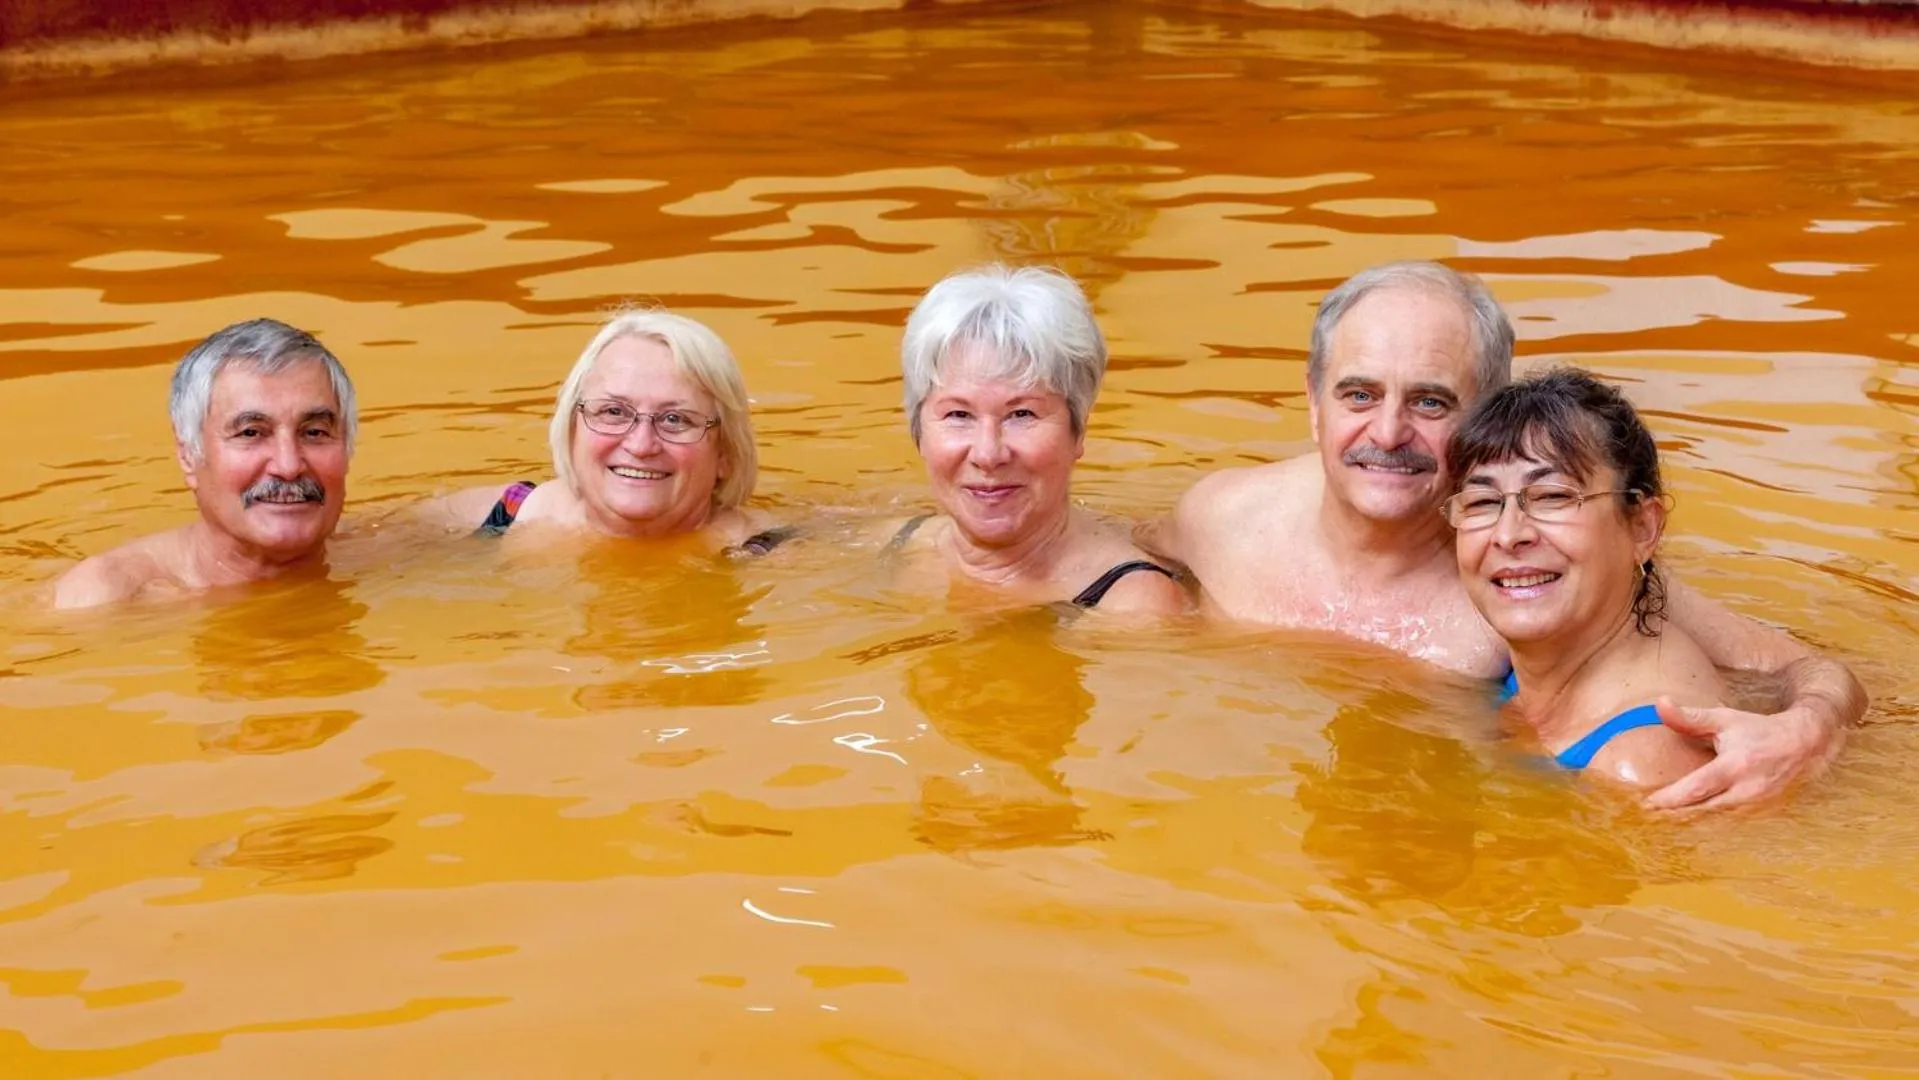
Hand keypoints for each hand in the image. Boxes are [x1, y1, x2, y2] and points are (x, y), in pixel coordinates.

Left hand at [1643, 696, 1840, 810]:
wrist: (1803, 744)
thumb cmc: (1759, 730)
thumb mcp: (1724, 719)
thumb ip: (1690, 717)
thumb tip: (1660, 704)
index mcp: (1735, 766)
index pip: (1697, 787)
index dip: (1672, 798)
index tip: (1648, 803)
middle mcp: (1746, 790)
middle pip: (1703, 810)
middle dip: (1674, 814)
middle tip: (1647, 815)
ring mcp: (1756, 805)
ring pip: (1715, 819)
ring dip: (1689, 821)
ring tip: (1662, 820)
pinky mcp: (1761, 812)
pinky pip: (1729, 821)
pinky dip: (1708, 821)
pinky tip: (1689, 820)